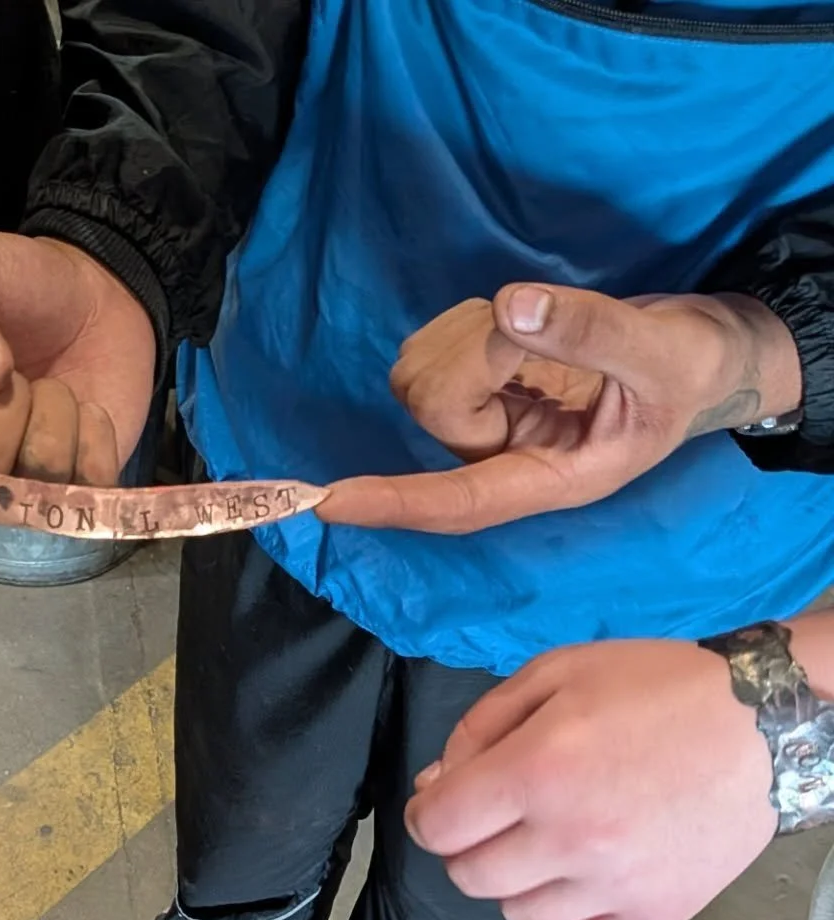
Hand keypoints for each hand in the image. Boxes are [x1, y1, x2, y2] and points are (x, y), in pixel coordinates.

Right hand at [0, 227, 156, 488]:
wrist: (96, 294)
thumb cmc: (12, 280)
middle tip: (13, 375)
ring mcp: (11, 485)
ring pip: (24, 492)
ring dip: (54, 421)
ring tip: (52, 388)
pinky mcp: (71, 493)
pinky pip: (81, 492)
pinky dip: (95, 443)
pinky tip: (86, 413)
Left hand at [317, 286, 801, 532]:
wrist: (698, 353)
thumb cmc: (689, 370)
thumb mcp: (664, 354)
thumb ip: (593, 333)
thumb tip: (512, 310)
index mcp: (548, 479)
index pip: (457, 501)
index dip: (395, 501)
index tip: (330, 501)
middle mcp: (500, 459)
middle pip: (435, 406)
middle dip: (480, 350)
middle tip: (545, 325)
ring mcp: (479, 422)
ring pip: (423, 372)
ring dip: (474, 332)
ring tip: (543, 332)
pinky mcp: (468, 384)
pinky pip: (432, 342)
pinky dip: (469, 319)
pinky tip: (520, 328)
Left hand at [404, 639, 776, 919]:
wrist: (765, 722)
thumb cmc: (656, 686)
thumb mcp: (555, 673)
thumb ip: (480, 728)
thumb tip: (435, 784)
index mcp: (537, 771)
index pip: (437, 826)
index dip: (427, 814)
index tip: (442, 803)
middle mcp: (570, 838)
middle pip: (469, 875)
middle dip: (467, 846)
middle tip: (498, 819)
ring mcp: (614, 885)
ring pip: (517, 914)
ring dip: (514, 882)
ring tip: (545, 846)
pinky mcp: (657, 915)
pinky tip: (565, 896)